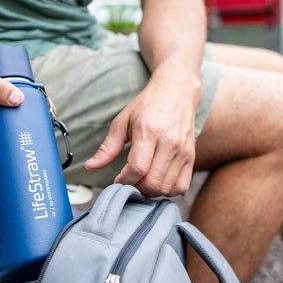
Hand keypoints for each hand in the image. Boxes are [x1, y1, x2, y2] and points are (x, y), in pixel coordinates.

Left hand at [85, 69, 198, 197]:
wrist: (177, 90)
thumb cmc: (148, 105)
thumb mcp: (122, 121)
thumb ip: (108, 147)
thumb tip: (90, 166)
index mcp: (149, 132)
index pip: (137, 168)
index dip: (124, 180)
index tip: (117, 179)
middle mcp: (170, 143)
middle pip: (152, 182)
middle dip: (136, 188)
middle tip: (129, 181)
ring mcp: (183, 151)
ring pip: (167, 188)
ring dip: (151, 191)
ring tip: (141, 181)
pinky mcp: (191, 156)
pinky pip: (182, 186)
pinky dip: (168, 191)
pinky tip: (157, 181)